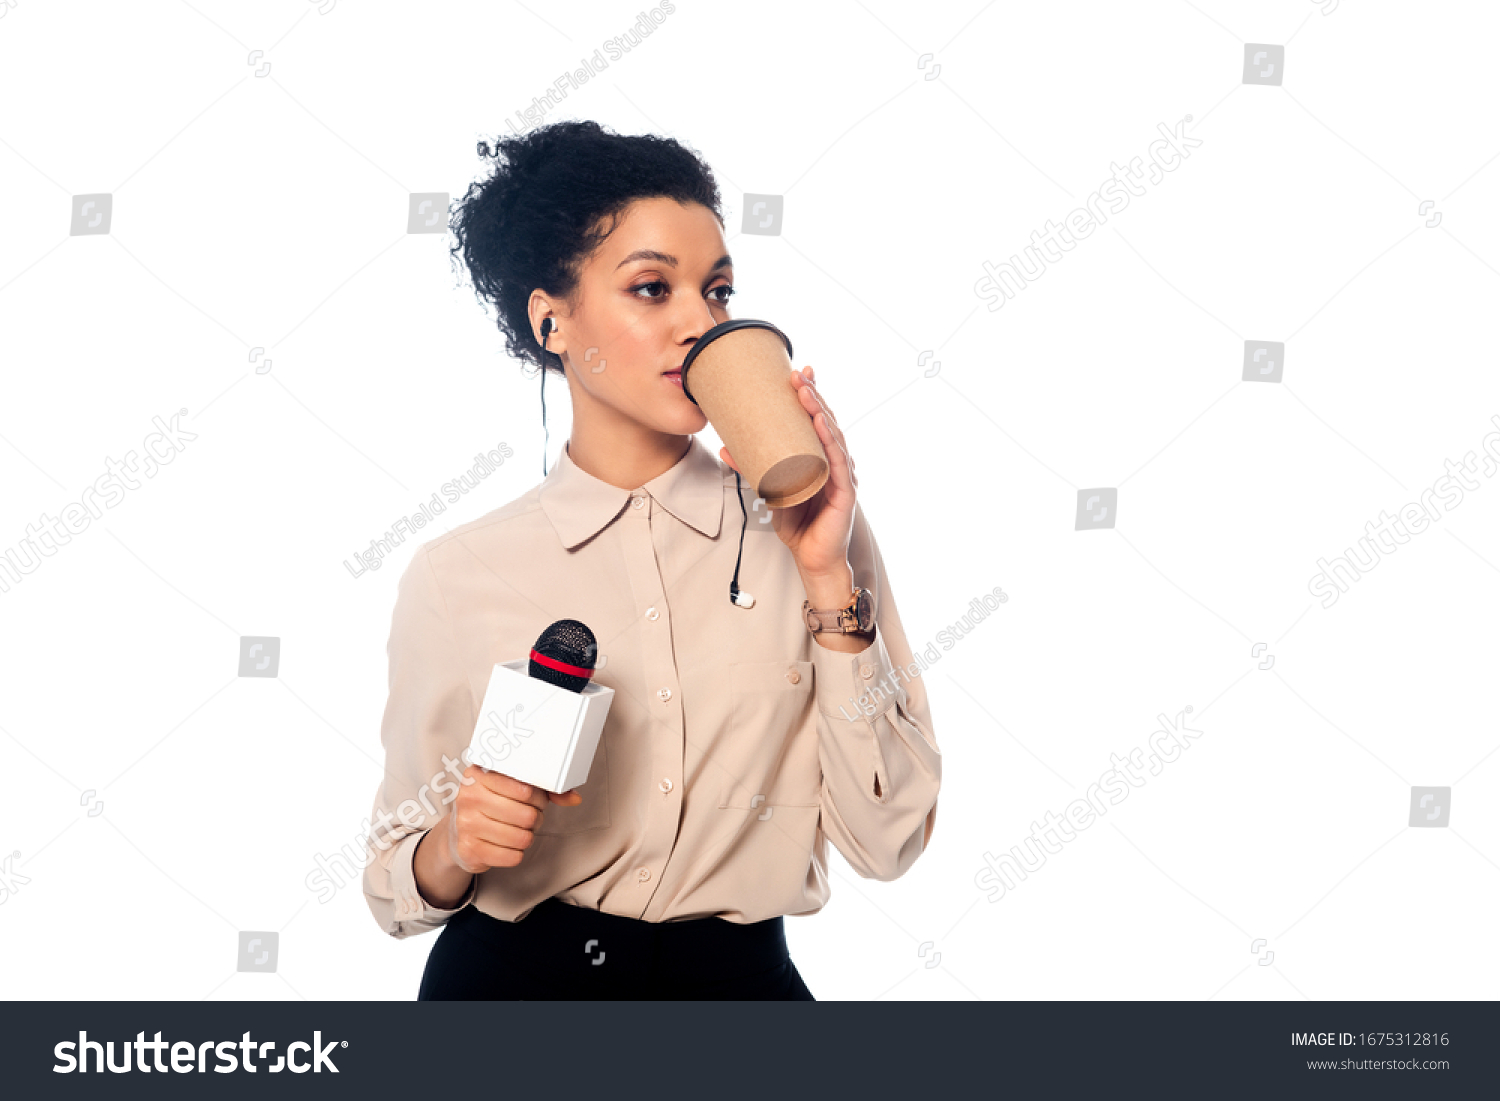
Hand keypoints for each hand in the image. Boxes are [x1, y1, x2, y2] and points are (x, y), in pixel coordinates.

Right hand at [446, 765, 580, 873]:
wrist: (458, 833)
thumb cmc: (491, 805)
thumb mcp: (511, 788)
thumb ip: (544, 790)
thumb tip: (574, 798)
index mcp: (479, 774)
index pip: (526, 789)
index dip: (539, 798)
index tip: (536, 799)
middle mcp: (469, 797)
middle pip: (527, 816)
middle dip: (535, 819)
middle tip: (528, 817)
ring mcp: (466, 824)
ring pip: (522, 838)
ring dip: (527, 837)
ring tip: (518, 830)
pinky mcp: (469, 849)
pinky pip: (512, 856)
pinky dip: (516, 853)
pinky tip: (506, 844)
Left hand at [720, 365, 856, 582]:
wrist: (810, 558)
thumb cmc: (796, 523)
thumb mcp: (768, 489)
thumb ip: (750, 468)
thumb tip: (725, 447)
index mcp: (820, 457)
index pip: (817, 420)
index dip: (810, 395)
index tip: (797, 372)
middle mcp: (835, 461)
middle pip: (827, 421)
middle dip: (814, 395)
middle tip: (798, 373)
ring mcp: (842, 475)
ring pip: (834, 435)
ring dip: (820, 411)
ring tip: (806, 392)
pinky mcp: (845, 492)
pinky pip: (838, 462)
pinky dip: (830, 441)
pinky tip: (822, 424)